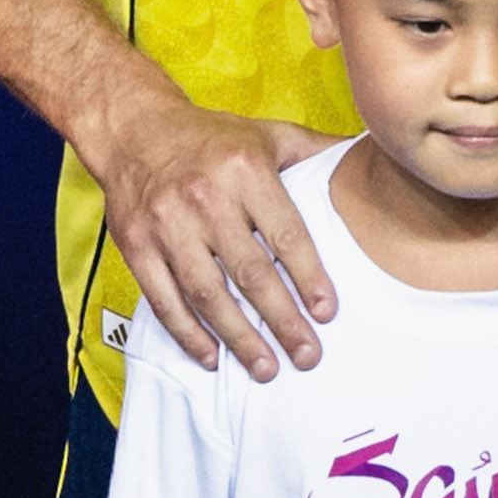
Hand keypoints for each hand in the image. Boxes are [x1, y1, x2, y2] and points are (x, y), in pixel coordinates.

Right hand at [89, 91, 343, 380]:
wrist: (134, 128)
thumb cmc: (212, 137)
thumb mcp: (267, 134)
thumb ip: (314, 152)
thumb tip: (363, 161)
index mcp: (245, 169)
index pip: (285, 233)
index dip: (308, 276)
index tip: (327, 312)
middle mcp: (205, 197)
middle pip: (250, 272)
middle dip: (282, 320)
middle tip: (307, 355)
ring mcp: (167, 224)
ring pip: (208, 293)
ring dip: (239, 337)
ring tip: (266, 368)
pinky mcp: (136, 246)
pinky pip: (164, 299)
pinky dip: (188, 333)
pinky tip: (212, 356)